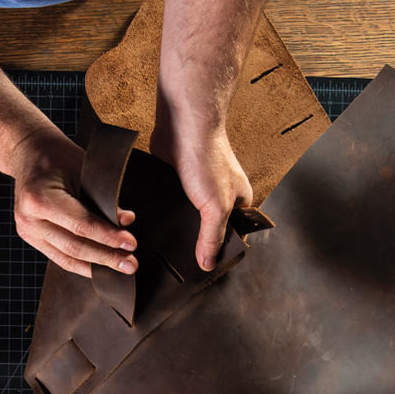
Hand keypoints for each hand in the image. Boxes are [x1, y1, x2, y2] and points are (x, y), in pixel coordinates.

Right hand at [10, 127, 137, 278]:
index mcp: (39, 198)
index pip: (81, 225)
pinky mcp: (32, 239)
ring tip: (121, 269)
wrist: (30, 155)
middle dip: (106, 257)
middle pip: (74, 247)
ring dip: (97, 266)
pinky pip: (60, 258)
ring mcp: (28, 232)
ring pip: (68, 258)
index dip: (108, 237)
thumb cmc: (59, 159)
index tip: (130, 244)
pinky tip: (101, 269)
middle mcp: (29, 219)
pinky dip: (83, 265)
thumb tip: (126, 221)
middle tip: (131, 264)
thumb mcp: (84, 170)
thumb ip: (103, 197)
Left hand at [150, 123, 252, 271]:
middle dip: (197, 245)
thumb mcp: (216, 206)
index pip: (233, 237)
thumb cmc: (207, 158)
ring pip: (188, 220)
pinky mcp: (176, 184)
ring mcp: (197, 191)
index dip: (221, 254)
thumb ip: (212, 236)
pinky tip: (155, 228)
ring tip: (165, 251)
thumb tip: (208, 264)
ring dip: (178, 231)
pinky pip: (171, 207)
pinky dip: (165, 215)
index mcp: (239, 203)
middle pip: (209, 230)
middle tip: (181, 267)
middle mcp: (220, 197)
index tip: (205, 271)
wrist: (183, 123)